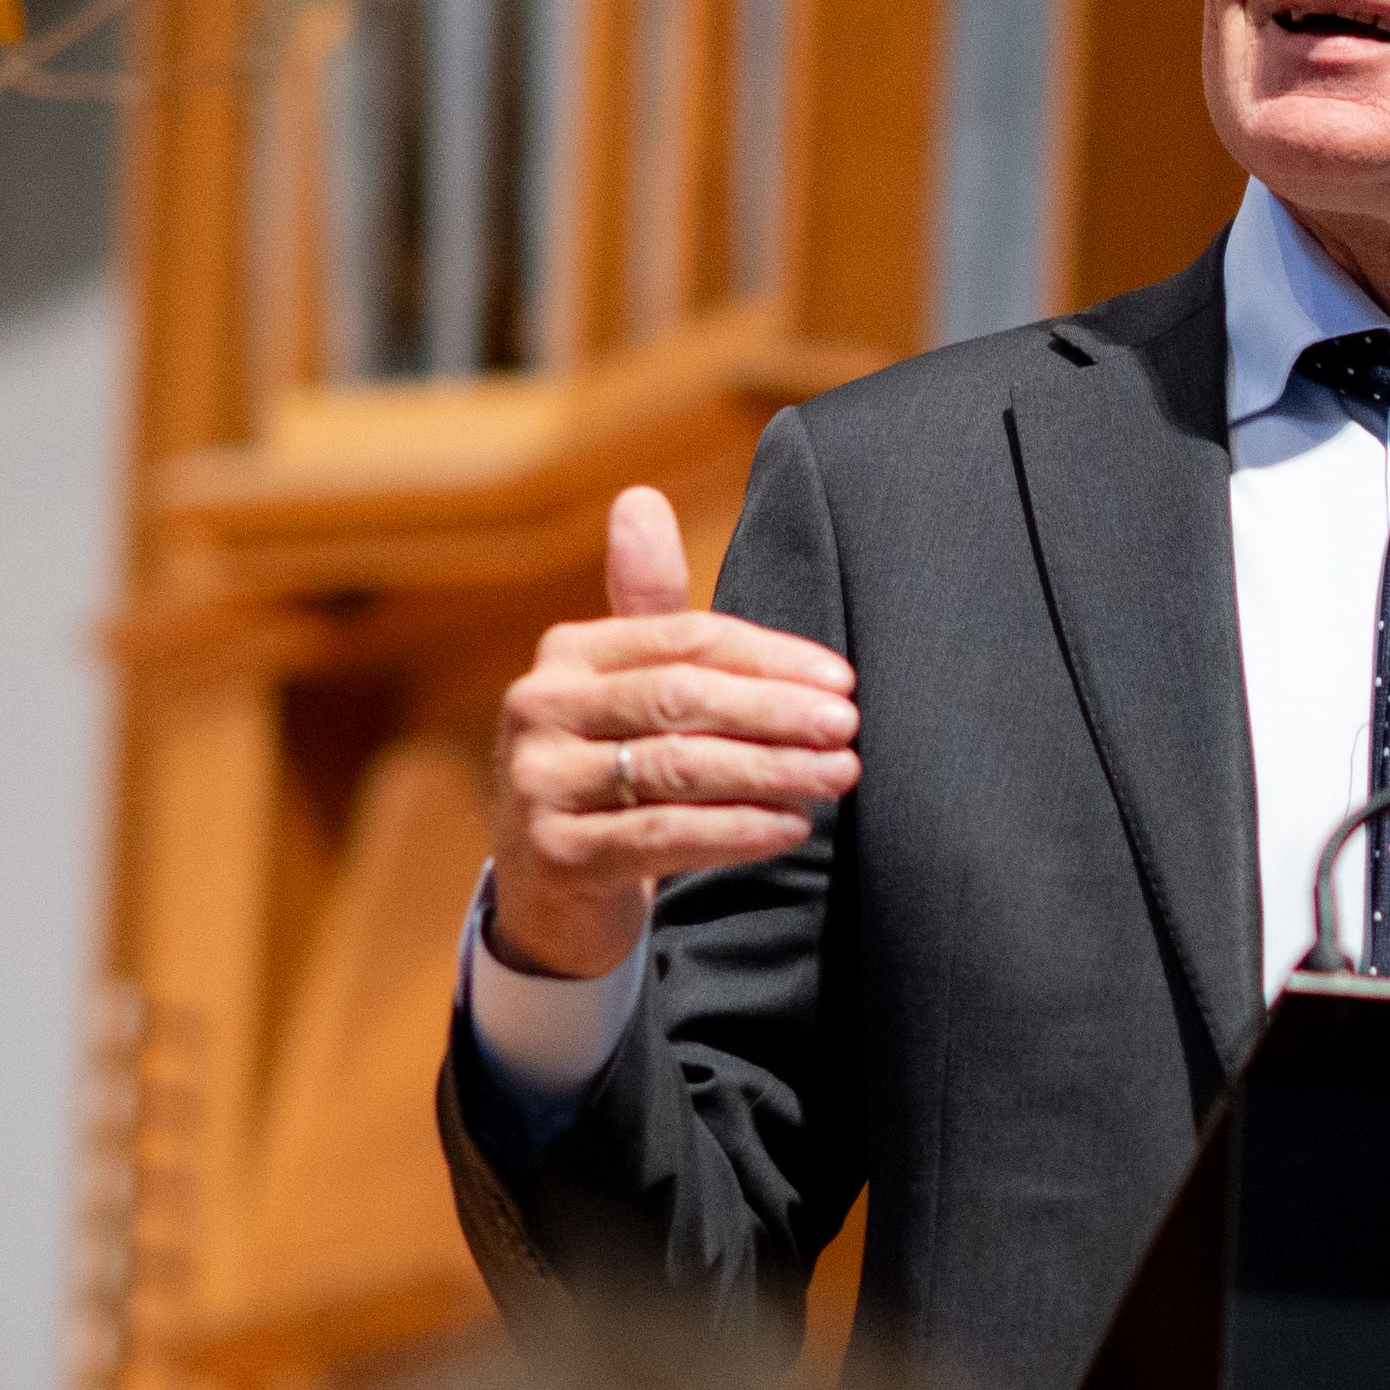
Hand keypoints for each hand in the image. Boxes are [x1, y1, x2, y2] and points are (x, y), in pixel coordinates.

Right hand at [483, 483, 858, 985]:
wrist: (553, 892)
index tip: (843, 682)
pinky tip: (791, 827)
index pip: (685, 640)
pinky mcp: (559, 854)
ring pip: (678, 767)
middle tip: (848, 728)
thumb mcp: (627, 687)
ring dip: (771, 771)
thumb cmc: (612, 769)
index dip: (770, 659)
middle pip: (682, 697)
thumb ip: (649, 604)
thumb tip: (639, 497)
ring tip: (837, 777)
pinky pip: (664, 835)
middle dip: (777, 712)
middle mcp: (541, 709)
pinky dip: (737, 831)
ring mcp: (542, 783)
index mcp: (568, 655)